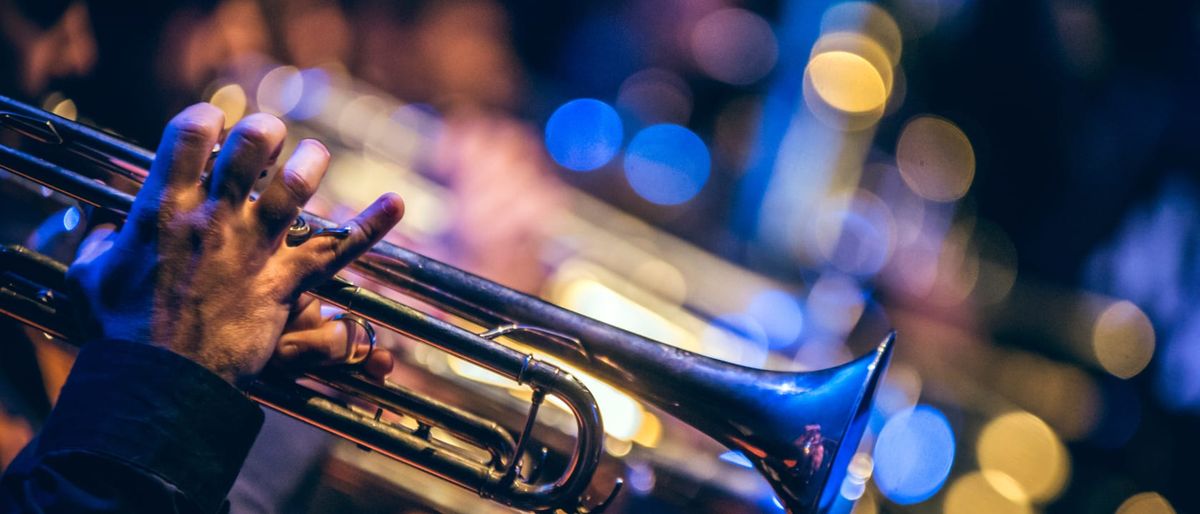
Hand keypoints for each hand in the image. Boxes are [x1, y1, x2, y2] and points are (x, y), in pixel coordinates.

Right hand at [65, 105, 403, 385]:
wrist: (161, 380)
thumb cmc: (123, 331)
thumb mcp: (93, 279)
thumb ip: (100, 248)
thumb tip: (103, 236)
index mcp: (164, 207)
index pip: (188, 134)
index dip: (205, 118)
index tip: (213, 121)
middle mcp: (214, 216)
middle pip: (250, 146)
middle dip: (264, 131)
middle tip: (269, 137)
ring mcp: (253, 246)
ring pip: (295, 186)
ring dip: (310, 163)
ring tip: (313, 157)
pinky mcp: (285, 281)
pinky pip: (335, 248)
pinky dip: (371, 226)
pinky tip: (396, 202)